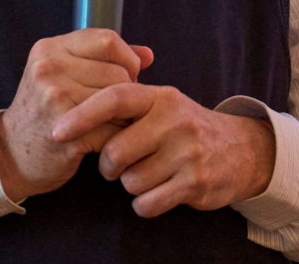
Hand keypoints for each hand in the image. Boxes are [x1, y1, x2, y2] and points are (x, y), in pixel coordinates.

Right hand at [0, 29, 153, 201]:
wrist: (10, 154)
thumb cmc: (44, 114)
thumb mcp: (62, 76)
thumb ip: (104, 61)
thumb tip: (148, 55)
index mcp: (50, 49)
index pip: (108, 40)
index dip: (126, 61)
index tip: (124, 79)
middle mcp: (49, 67)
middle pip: (119, 73)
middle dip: (126, 95)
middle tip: (114, 111)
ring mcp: (55, 97)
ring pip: (119, 101)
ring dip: (124, 119)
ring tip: (109, 126)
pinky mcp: (65, 128)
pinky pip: (113, 129)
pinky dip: (116, 140)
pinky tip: (103, 144)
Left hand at [51, 84, 275, 217]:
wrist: (240, 151)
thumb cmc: (185, 127)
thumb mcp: (163, 103)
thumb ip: (125, 100)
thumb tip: (73, 94)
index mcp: (161, 98)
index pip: (116, 98)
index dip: (83, 115)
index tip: (58, 131)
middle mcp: (175, 122)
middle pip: (116, 152)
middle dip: (109, 165)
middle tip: (117, 164)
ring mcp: (188, 153)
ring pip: (130, 181)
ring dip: (131, 184)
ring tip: (148, 173)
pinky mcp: (195, 183)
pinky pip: (147, 203)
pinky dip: (145, 203)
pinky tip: (157, 191)